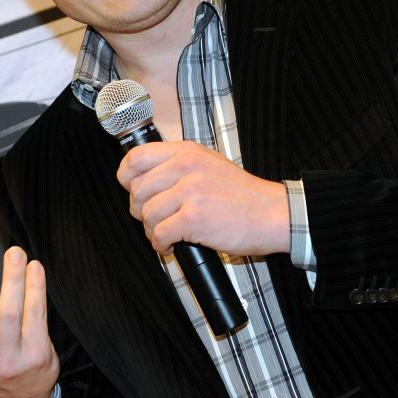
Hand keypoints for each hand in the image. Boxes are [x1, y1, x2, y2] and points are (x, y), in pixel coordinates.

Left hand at [117, 141, 289, 255]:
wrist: (271, 214)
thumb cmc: (242, 195)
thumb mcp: (209, 164)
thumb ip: (178, 166)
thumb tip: (144, 180)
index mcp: (186, 152)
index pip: (136, 157)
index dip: (126, 177)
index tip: (131, 190)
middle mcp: (185, 166)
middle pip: (137, 190)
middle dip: (140, 211)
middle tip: (155, 220)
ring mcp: (190, 191)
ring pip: (146, 214)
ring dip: (152, 231)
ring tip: (167, 234)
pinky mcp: (194, 217)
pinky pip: (159, 234)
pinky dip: (161, 245)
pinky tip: (172, 245)